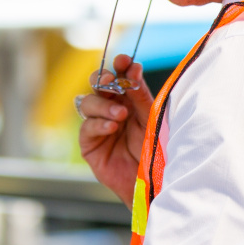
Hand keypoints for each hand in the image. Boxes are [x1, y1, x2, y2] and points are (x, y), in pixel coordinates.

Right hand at [77, 53, 153, 203]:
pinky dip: (99, 124)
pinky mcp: (90, 145)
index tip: (124, 60)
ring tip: (121, 114)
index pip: (119, 77)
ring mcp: (99, 127)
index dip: (119, 66)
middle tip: (111, 81)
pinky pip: (87, 128)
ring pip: (88, 103)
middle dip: (102, 79)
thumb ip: (141, 96)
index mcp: (129, 100)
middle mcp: (111, 110)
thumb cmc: (156, 152)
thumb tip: (133, 68)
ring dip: (103, 104)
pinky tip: (112, 127)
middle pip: (97, 85)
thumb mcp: (151, 119)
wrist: (153, 184)